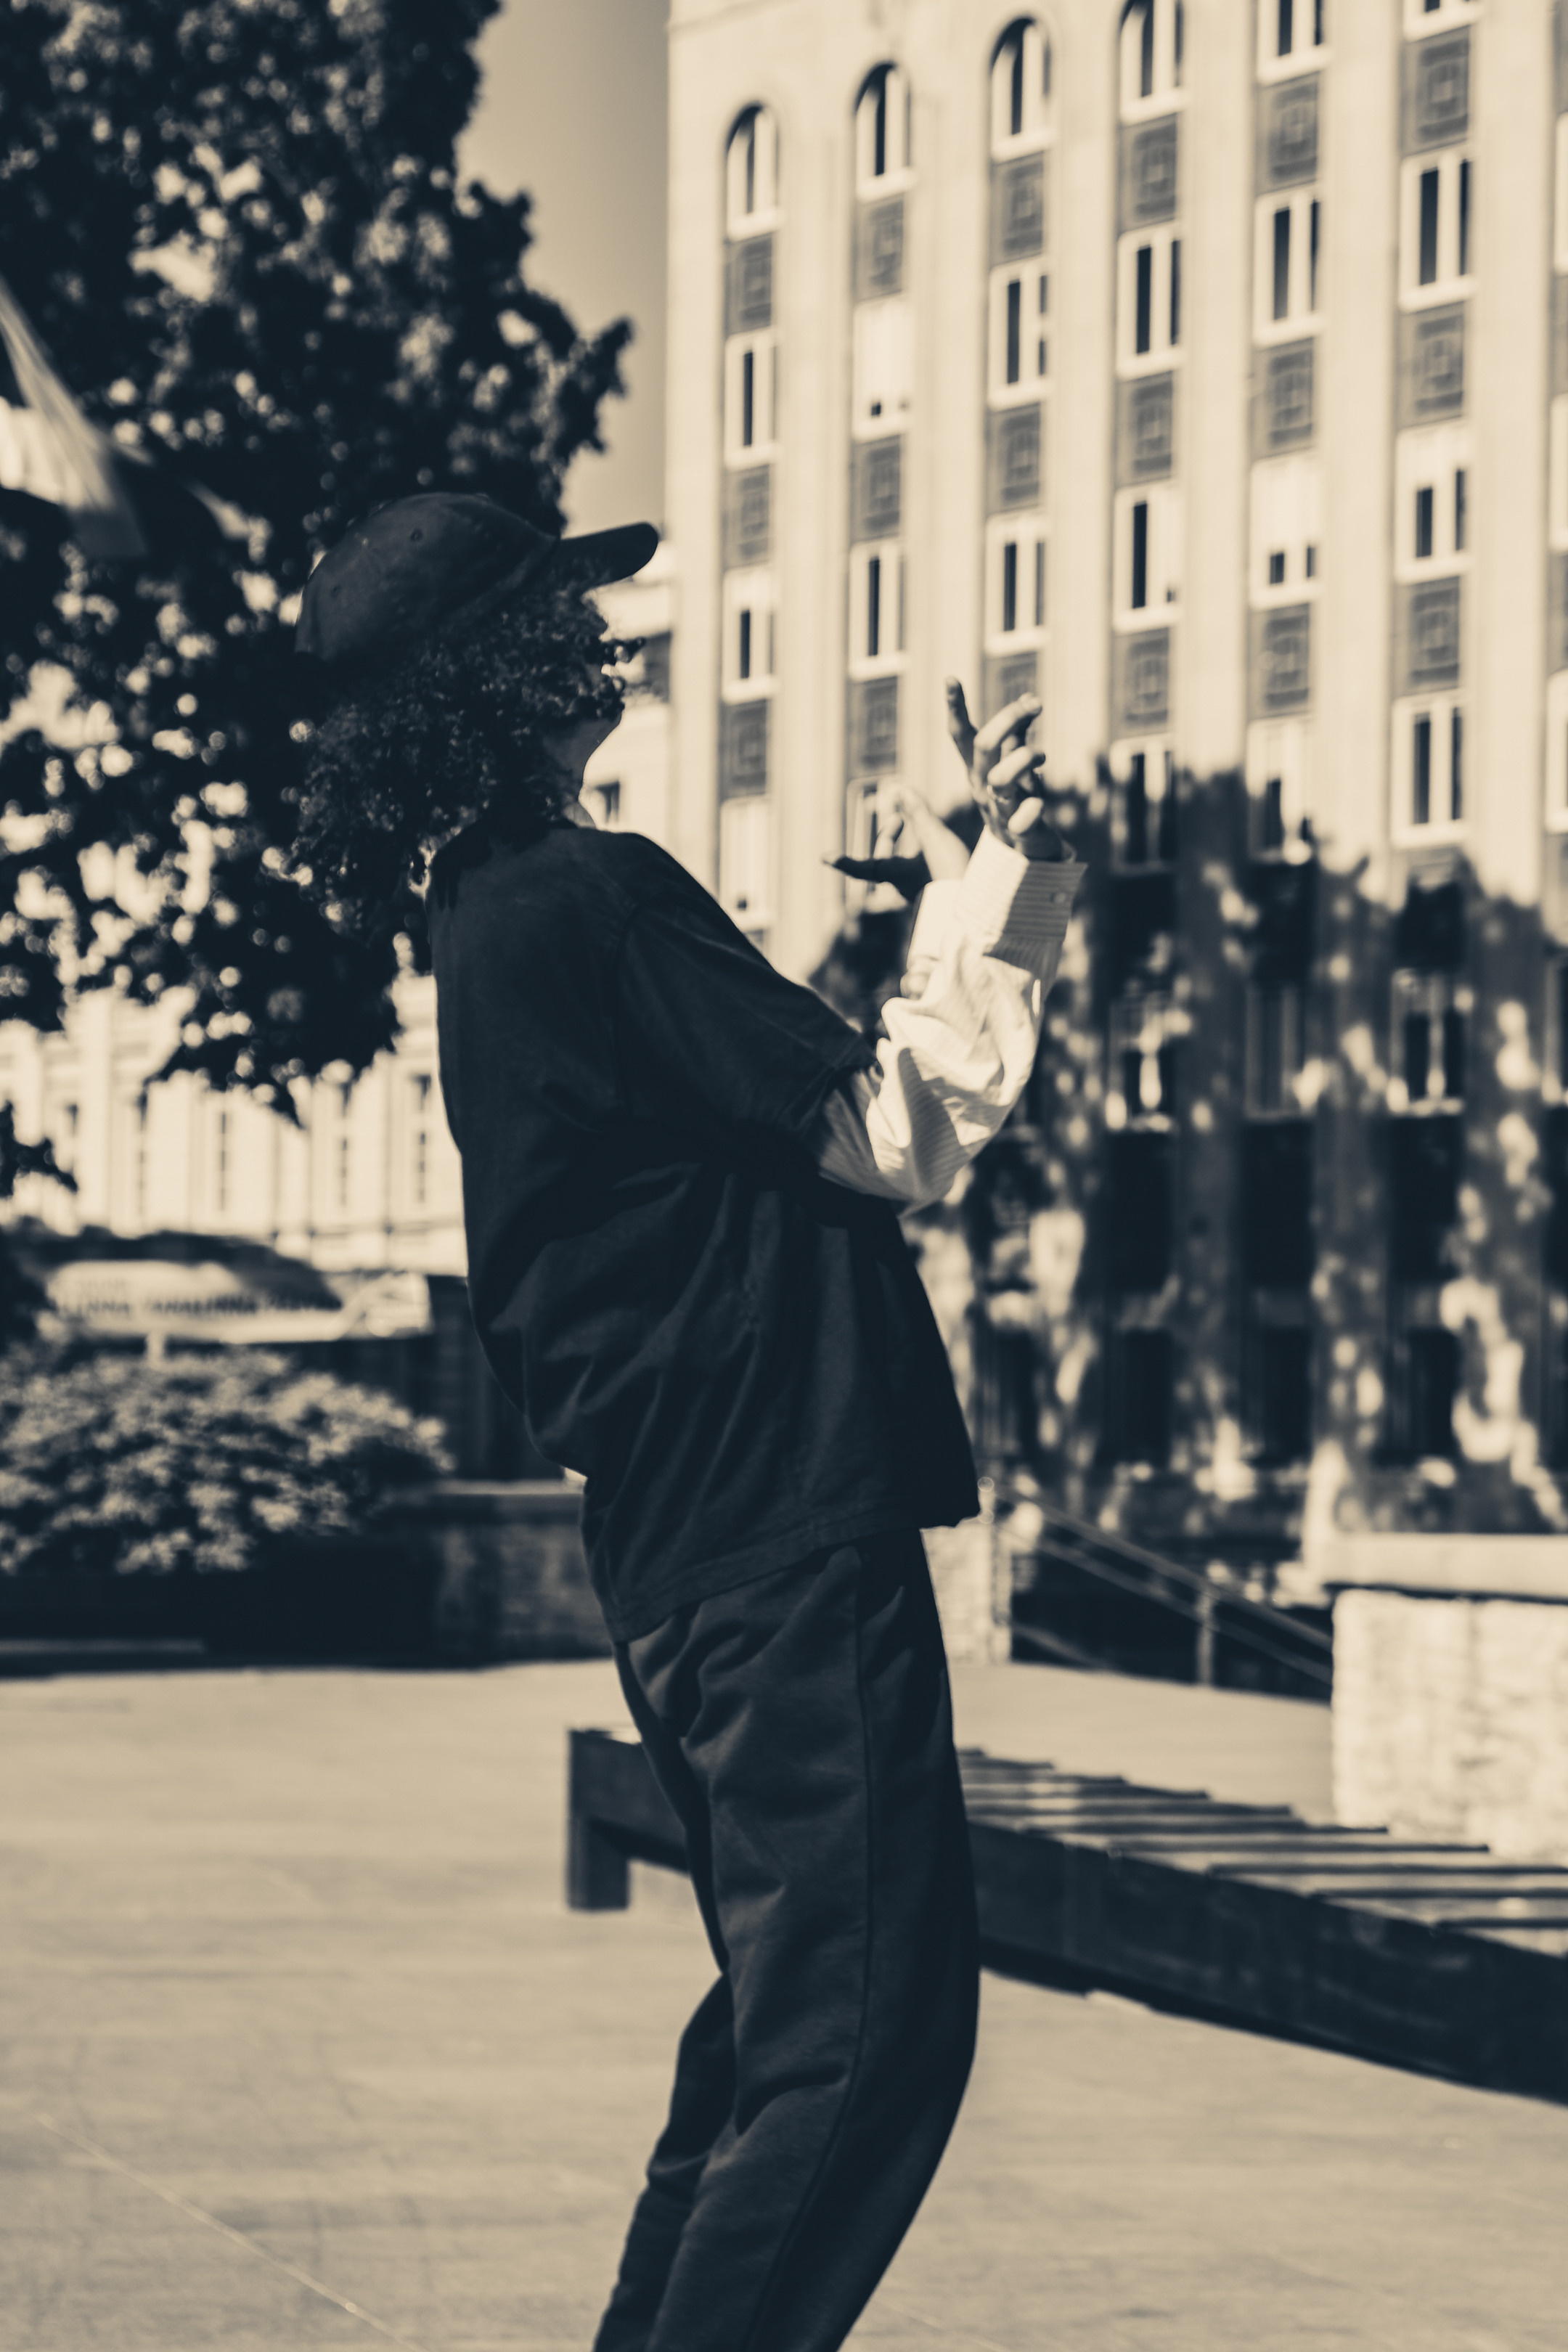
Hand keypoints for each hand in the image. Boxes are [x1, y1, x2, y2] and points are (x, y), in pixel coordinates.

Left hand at [828, 784, 968, 902]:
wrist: (980, 909)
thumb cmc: (953, 875)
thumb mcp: (934, 837)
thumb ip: (918, 812)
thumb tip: (900, 789)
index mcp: (897, 875)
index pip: (863, 866)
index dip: (844, 861)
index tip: (824, 858)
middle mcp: (903, 885)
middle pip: (883, 859)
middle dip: (887, 835)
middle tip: (897, 816)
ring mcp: (918, 889)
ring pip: (901, 863)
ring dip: (905, 842)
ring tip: (909, 822)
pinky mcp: (932, 890)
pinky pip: (916, 868)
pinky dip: (919, 851)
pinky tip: (930, 844)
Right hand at [944, 679, 1070, 861]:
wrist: (1023, 850)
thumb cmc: (1016, 798)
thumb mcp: (1012, 762)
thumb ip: (1018, 733)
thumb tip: (1029, 699)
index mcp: (976, 768)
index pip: (960, 735)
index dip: (955, 708)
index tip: (951, 678)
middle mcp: (982, 786)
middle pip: (983, 746)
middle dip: (1008, 718)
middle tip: (1036, 704)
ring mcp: (998, 809)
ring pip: (999, 780)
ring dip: (1025, 758)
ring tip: (1043, 756)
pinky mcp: (1019, 832)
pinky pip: (1022, 820)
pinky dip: (1031, 809)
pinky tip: (1038, 804)